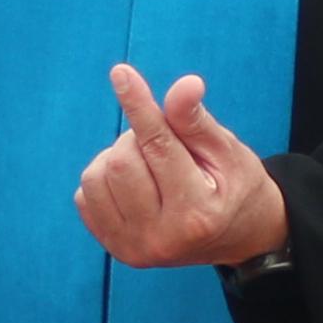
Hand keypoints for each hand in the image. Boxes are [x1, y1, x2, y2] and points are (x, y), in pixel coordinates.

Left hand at [71, 64, 287, 271]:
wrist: (237, 237)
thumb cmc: (235, 186)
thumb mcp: (227, 151)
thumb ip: (197, 121)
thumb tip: (185, 85)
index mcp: (196, 213)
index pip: (158, 147)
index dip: (139, 106)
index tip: (121, 73)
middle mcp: (161, 238)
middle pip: (122, 161)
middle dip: (138, 137)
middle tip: (165, 144)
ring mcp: (134, 248)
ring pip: (97, 175)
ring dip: (119, 157)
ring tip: (151, 165)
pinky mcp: (115, 249)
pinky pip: (85, 195)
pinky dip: (105, 178)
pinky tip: (135, 185)